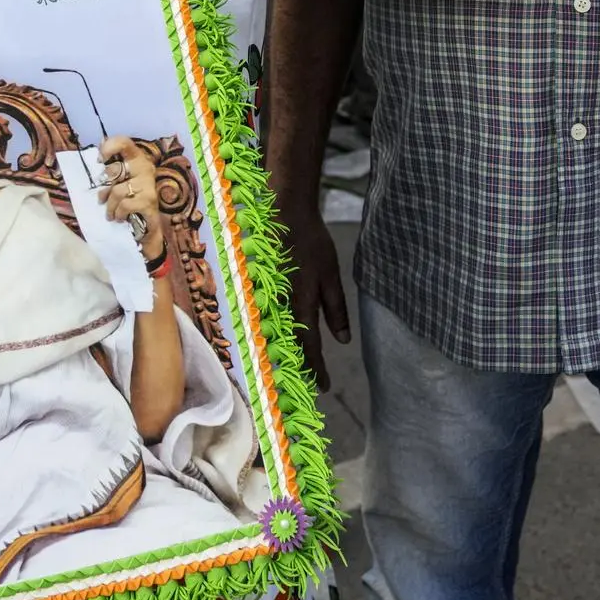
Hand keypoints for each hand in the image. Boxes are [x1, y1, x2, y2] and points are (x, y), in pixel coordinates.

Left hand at [99, 136, 163, 261]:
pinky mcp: (149, 201)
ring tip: (110, 214)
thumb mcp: (118, 185)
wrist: (146, 230)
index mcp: (137, 159)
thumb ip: (111, 172)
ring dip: (109, 206)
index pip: (124, 142)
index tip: (99, 159)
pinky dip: (118, 213)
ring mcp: (148, 184)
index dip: (109, 147)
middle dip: (105, 188)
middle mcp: (145, 168)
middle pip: (115, 170)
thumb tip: (98, 155)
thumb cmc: (130, 203)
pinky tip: (120, 218)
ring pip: (117, 190)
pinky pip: (125, 204)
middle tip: (103, 199)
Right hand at [278, 209, 350, 390]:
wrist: (283, 211)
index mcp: (302, 305)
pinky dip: (273, 333)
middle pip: (290, 346)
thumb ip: (336, 308)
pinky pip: (265, 319)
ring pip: (276, 334)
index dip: (317, 369)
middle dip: (300, 366)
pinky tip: (277, 339)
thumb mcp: (331, 274)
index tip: (324, 387)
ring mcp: (266, 298)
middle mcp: (281, 307)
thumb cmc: (311, 242)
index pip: (310, 347)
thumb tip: (343, 340)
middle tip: (308, 384)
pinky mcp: (256, 289)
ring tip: (294, 369)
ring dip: (286, 352)